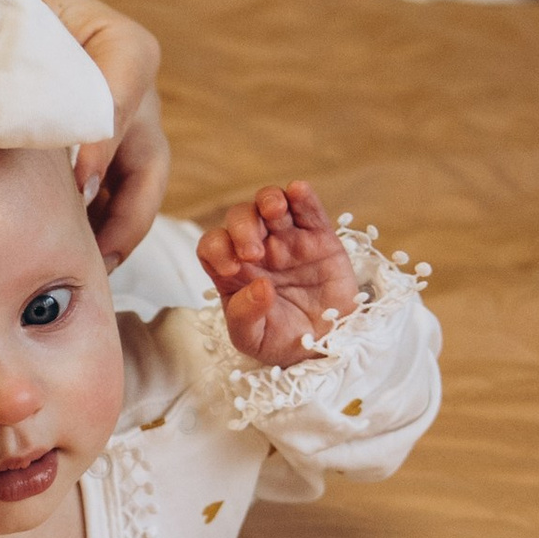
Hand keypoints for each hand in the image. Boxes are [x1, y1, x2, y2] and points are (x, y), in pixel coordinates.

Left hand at [0, 0, 167, 262]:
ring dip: (115, 228)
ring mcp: (123, 115)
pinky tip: (70, 249)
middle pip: (150, 162)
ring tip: (85, 268)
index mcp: (126, 48)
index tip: (75, 187)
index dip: (101, 151)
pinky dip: (97, 220)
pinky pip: (113, 186)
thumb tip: (54, 170)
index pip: (123, 107)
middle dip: (128, 218)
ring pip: (137, 183)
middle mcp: (136, 84)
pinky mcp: (99, 138)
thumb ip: (34, 92)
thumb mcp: (12, 36)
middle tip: (97, 260)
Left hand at [197, 180, 355, 366]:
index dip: (217, 248)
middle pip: (240, 218)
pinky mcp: (320, 237)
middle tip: (253, 254)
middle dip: (242, 228)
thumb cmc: (281, 341)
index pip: (213, 245)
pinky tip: (299, 191)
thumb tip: (260, 287)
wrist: (325, 346)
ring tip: (273, 211)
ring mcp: (288, 239)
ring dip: (269, 200)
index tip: (231, 268)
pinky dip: (304, 196)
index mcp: (234, 271)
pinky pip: (309, 209)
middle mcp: (258, 248)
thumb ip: (245, 317)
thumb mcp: (253, 340)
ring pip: (271, 203)